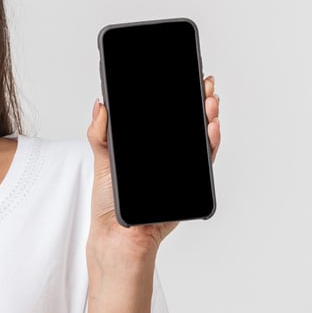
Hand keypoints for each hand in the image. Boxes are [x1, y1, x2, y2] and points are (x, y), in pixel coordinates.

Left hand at [86, 76, 221, 260]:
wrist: (116, 235)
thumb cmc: (109, 202)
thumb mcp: (101, 160)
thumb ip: (100, 133)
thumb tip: (101, 104)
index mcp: (148, 146)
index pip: (168, 116)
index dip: (179, 96)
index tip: (189, 76)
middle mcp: (167, 155)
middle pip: (188, 123)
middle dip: (200, 102)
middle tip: (205, 85)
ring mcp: (180, 169)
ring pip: (200, 139)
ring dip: (209, 119)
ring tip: (210, 103)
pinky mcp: (188, 184)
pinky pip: (203, 162)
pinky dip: (210, 145)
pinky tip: (211, 129)